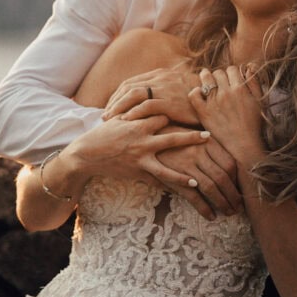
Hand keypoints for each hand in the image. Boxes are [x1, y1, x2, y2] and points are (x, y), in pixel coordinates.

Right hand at [67, 115, 210, 188]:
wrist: (86, 153)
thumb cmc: (104, 133)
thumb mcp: (120, 118)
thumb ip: (137, 111)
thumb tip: (150, 101)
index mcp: (139, 123)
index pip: (164, 117)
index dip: (179, 116)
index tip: (194, 114)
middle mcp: (142, 140)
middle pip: (172, 138)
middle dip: (191, 138)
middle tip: (209, 136)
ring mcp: (140, 158)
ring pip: (167, 167)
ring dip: (184, 174)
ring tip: (199, 179)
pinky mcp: (136, 172)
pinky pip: (156, 182)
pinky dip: (169, 188)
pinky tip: (181, 194)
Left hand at [101, 66, 201, 125]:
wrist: (215, 96)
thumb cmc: (196, 96)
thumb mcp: (176, 90)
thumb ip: (162, 92)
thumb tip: (147, 102)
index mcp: (159, 74)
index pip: (131, 82)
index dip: (118, 95)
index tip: (110, 106)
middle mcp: (159, 78)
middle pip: (128, 87)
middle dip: (114, 101)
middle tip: (105, 115)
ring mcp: (164, 88)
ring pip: (133, 94)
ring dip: (119, 106)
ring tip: (110, 119)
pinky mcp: (169, 100)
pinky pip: (146, 105)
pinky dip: (134, 112)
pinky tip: (125, 120)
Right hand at [156, 132, 241, 219]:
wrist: (146, 135)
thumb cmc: (171, 134)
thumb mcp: (193, 134)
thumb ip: (209, 147)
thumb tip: (229, 166)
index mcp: (206, 142)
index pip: (230, 163)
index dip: (237, 180)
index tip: (240, 190)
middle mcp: (198, 152)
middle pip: (222, 177)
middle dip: (233, 196)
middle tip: (239, 207)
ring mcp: (185, 165)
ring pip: (210, 187)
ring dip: (222, 203)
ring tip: (229, 212)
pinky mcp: (173, 176)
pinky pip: (193, 195)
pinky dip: (204, 207)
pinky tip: (211, 216)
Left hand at [189, 66, 266, 166]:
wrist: (243, 145)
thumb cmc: (254, 124)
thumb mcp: (260, 101)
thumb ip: (254, 82)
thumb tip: (249, 66)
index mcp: (240, 89)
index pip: (232, 69)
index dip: (232, 73)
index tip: (231, 79)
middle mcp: (226, 93)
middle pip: (218, 72)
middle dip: (220, 76)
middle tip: (219, 83)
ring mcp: (213, 102)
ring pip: (205, 78)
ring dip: (206, 78)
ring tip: (207, 81)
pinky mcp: (203, 112)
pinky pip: (193, 94)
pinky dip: (195, 91)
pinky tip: (200, 94)